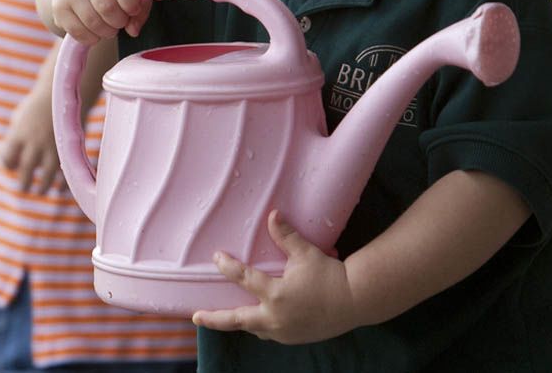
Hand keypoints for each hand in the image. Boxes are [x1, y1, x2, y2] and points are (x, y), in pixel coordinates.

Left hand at [0, 85, 59, 193]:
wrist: (64, 91)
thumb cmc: (38, 106)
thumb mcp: (20, 117)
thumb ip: (14, 138)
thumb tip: (9, 160)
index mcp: (19, 134)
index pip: (7, 158)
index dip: (8, 165)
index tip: (12, 166)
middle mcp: (35, 141)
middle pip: (25, 170)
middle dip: (24, 184)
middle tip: (24, 189)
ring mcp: (53, 145)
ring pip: (47, 175)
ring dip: (42, 187)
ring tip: (40, 192)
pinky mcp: (69, 146)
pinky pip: (66, 171)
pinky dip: (63, 183)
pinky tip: (59, 189)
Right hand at [51, 0, 148, 43]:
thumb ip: (142, 6)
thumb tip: (133, 30)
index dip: (132, 4)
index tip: (133, 10)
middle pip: (107, 7)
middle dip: (120, 21)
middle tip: (121, 21)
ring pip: (93, 22)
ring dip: (107, 32)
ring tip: (110, 26)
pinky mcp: (59, 7)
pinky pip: (79, 33)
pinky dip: (92, 38)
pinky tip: (96, 31)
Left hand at [192, 211, 360, 344]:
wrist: (355, 300)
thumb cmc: (330, 274)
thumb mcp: (306, 253)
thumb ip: (286, 235)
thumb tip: (272, 214)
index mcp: (276, 295)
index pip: (244, 279)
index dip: (228, 267)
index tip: (216, 258)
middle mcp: (275, 317)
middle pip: (236, 320)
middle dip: (214, 319)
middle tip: (196, 317)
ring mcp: (283, 331)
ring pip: (254, 328)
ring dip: (239, 321)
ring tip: (224, 317)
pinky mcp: (293, 338)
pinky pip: (269, 332)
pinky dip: (260, 325)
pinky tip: (257, 319)